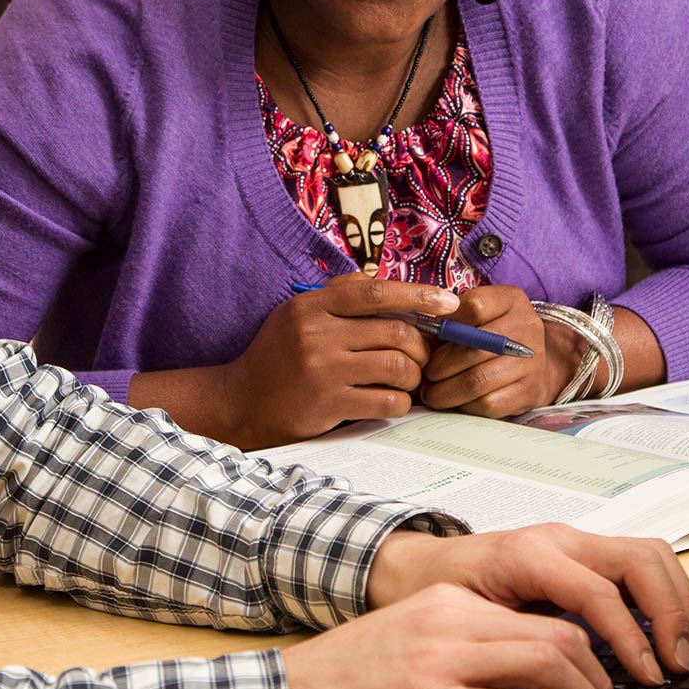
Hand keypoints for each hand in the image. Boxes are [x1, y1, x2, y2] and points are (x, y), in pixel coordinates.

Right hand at [214, 275, 455, 447]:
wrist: (240, 402)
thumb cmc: (276, 357)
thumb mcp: (296, 315)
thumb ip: (337, 296)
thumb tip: (384, 283)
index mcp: (311, 306)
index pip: (374, 292)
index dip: (418, 294)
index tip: (449, 302)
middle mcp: (316, 334)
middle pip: (396, 331)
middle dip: (421, 346)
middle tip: (420, 356)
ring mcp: (322, 371)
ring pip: (398, 366)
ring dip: (413, 376)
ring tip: (406, 380)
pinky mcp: (328, 405)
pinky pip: (387, 401)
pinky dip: (400, 402)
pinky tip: (393, 401)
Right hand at [283, 523, 688, 688]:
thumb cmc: (341, 685)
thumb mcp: (410, 645)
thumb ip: (461, 650)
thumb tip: (521, 684)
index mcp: (448, 603)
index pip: (543, 616)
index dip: (586, 656)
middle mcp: (451, 620)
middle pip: (561, 636)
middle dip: (600, 682)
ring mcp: (442, 660)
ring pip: (551, 666)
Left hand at [366, 525, 688, 680]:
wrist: (418, 567)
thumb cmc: (439, 594)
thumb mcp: (466, 621)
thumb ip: (513, 644)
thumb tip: (560, 684)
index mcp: (529, 554)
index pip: (598, 592)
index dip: (630, 637)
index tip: (649, 677)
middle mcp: (560, 539)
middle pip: (640, 560)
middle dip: (670, 612)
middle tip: (680, 664)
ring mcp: (577, 542)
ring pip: (650, 555)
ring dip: (678, 602)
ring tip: (686, 651)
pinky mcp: (586, 554)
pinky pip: (641, 564)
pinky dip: (666, 596)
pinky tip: (670, 634)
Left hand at [418, 284, 560, 416]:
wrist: (536, 365)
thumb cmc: (493, 336)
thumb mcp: (480, 316)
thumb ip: (452, 320)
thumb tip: (415, 335)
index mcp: (511, 300)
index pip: (475, 305)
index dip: (445, 323)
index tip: (428, 336)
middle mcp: (526, 327)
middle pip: (472, 348)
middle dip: (439, 366)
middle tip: (424, 375)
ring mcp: (531, 362)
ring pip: (477, 381)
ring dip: (445, 391)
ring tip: (431, 393)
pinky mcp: (529, 392)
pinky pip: (488, 403)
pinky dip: (464, 406)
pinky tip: (454, 402)